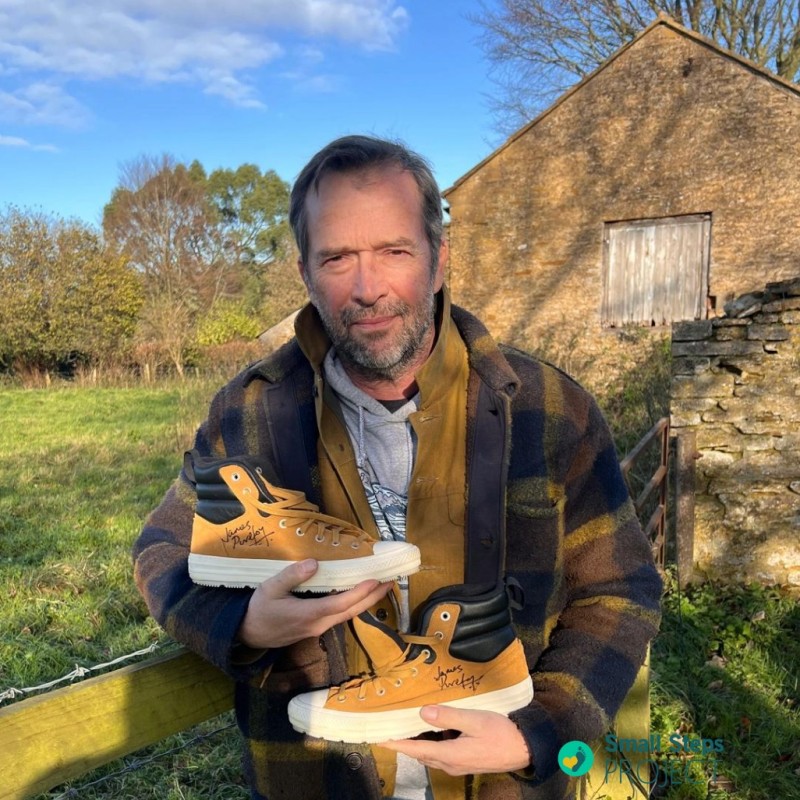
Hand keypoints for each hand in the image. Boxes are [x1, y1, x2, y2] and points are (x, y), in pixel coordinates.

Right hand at [237, 558, 392, 648]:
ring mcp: (318, 628)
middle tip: (390, 580)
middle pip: (352, 611)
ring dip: (366, 600)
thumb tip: (315, 563)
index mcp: (309, 614)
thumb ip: (292, 576)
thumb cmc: (258, 610)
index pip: (341, 603)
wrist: (248, 635)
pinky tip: (359, 593)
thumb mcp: (270, 589)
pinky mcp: (316, 628)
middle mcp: (318, 624)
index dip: (360, 592)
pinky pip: (340, 615)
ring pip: (348, 614)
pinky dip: (354, 603)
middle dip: (373, 596)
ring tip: (381, 585)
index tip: (376, 580)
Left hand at [379, 706, 531, 775]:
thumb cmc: (501, 733)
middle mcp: (450, 764)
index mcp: (449, 755)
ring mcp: (457, 765)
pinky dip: (430, 742)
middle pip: (419, 753)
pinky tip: (432, 729)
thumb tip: (423, 712)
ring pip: (429, 754)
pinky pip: (440, 753)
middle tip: (388, 728)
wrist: (524, 750)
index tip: (378, 738)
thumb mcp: (475, 720)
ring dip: (416, 742)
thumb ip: (448, 716)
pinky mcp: (465, 761)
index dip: (395, 743)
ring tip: (405, 726)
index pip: (415, 749)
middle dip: (403, 742)